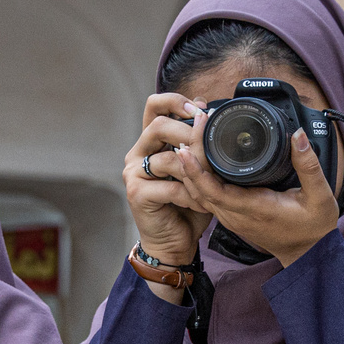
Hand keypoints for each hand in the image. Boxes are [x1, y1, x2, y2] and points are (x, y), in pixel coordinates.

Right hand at [123, 94, 209, 302]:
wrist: (174, 242)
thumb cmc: (187, 205)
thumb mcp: (198, 169)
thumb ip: (198, 143)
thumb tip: (207, 110)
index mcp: (150, 142)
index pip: (154, 105)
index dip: (176, 101)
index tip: (201, 110)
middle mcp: (137, 153)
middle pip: (158, 125)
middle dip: (189, 134)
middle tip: (209, 149)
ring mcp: (133, 174)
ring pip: (167, 157)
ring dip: (196, 171)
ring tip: (210, 186)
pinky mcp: (137, 194)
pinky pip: (171, 186)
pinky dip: (191, 195)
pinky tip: (202, 204)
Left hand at [171, 104, 343, 268]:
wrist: (308, 253)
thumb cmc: (313, 228)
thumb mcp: (319, 196)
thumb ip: (309, 165)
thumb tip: (298, 136)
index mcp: (254, 208)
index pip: (213, 190)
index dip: (196, 169)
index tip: (188, 146)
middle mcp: (236, 215)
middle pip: (200, 187)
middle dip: (191, 157)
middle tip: (195, 124)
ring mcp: (232, 217)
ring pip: (199, 193)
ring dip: (191, 166)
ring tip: (192, 135)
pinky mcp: (232, 216)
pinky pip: (207, 197)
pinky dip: (198, 177)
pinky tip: (199, 158)